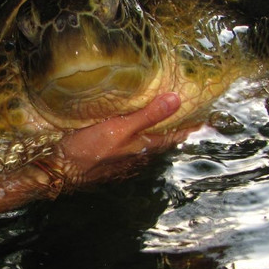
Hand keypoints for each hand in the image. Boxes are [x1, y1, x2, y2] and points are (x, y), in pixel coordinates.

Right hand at [52, 92, 192, 187]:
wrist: (61, 169)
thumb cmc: (91, 148)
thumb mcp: (120, 128)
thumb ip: (148, 115)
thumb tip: (177, 99)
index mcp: (145, 145)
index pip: (176, 134)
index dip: (191, 124)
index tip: (206, 115)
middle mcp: (140, 152)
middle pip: (164, 136)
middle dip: (176, 124)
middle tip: (187, 108)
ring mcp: (126, 155)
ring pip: (149, 138)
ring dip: (158, 126)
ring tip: (165, 111)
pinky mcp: (113, 153)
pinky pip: (133, 139)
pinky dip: (140, 129)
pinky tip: (134, 122)